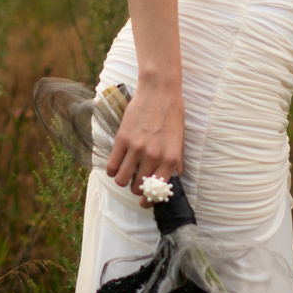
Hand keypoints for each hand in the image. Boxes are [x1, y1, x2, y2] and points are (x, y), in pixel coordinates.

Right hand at [105, 81, 183, 198]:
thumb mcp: (180, 140)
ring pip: (121, 180)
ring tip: (124, 175)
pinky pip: (112, 166)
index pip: (157, 190)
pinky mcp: (122, 140)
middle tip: (134, 183)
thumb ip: (176, 162)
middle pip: (137, 188)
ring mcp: (136, 148)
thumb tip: (173, 179)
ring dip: (122, 181)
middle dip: (135, 190)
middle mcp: (153, 156)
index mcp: (170, 159)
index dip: (149, 200)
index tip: (144, 201)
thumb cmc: (172, 114)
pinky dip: (112, 171)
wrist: (159, 92)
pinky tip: (115, 167)